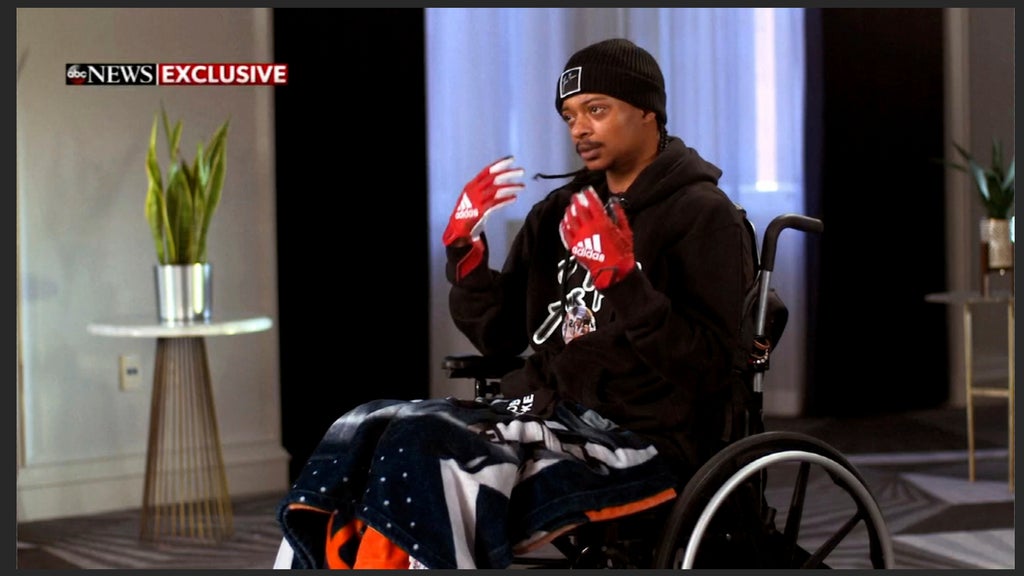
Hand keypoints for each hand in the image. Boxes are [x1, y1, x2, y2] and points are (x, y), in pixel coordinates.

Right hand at [443, 156, 523, 280]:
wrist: (459, 229)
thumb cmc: (469, 212)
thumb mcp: (475, 197)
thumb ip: (486, 189)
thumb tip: (503, 180)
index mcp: (472, 184)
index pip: (487, 170)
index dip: (500, 164)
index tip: (512, 159)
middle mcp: (474, 190)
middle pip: (493, 178)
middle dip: (509, 173)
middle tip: (522, 171)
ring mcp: (476, 200)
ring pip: (496, 190)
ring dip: (511, 187)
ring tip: (523, 186)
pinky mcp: (479, 211)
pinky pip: (495, 203)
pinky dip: (505, 200)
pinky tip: (514, 198)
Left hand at [559, 186, 634, 289]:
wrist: (613, 272)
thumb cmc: (622, 252)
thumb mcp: (626, 230)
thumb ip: (619, 213)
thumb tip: (613, 201)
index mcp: (602, 222)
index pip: (592, 203)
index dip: (588, 194)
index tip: (587, 189)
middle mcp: (589, 228)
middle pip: (579, 209)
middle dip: (577, 200)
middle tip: (576, 196)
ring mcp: (580, 238)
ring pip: (570, 220)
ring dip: (569, 211)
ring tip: (569, 207)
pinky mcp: (575, 247)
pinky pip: (565, 233)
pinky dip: (564, 225)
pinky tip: (564, 221)